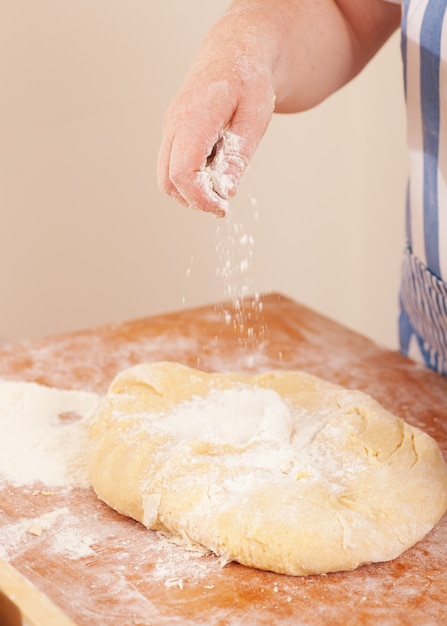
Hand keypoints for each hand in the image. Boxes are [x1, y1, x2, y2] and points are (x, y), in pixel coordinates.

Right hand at [157, 12, 275, 215]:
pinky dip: (191, 178)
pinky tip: (215, 168)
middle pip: (167, 180)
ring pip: (166, 177)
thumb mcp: (255, 118)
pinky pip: (173, 165)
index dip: (200, 198)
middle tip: (223, 203)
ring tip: (221, 184)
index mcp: (194, 116)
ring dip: (191, 192)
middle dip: (194, 200)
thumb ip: (238, 156)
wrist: (236, 51)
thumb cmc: (249, 80)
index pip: (182, 172)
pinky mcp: (173, 133)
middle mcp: (174, 123)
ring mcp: (170, 128)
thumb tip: (225, 192)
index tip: (223, 207)